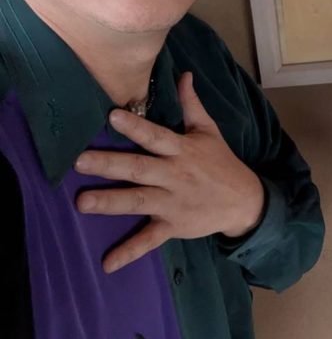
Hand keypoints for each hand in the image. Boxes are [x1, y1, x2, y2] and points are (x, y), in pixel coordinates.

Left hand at [75, 72, 264, 272]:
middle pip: (139, 168)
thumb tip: (183, 74)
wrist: (244, 200)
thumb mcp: (209, 130)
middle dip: (110, 164)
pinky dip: (129, 252)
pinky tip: (107, 264)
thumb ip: (191, 104)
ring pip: (138, 201)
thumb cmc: (221, 162)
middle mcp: (175, 175)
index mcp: (182, 150)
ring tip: (82, 202)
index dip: (135, 127)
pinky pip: (149, 240)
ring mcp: (173, 203)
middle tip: (80, 161)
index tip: (112, 117)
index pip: (156, 136)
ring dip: (110, 202)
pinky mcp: (174, 226)